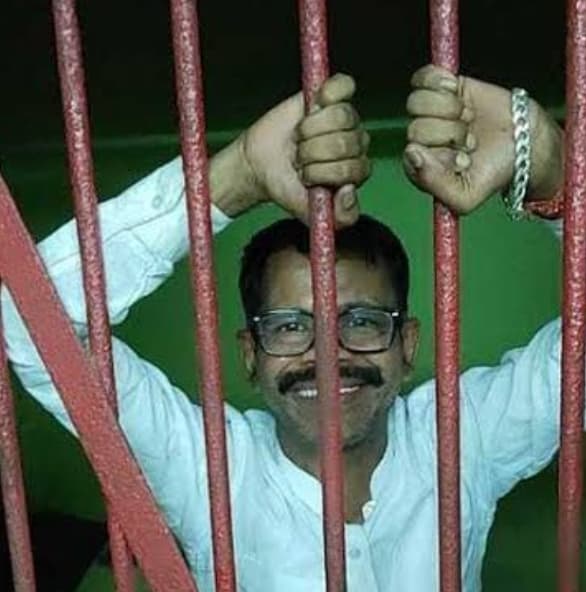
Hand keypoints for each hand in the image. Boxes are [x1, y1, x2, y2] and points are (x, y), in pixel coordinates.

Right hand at [235, 74, 369, 225]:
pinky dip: (328, 94)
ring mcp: (346, 118)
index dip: (322, 173)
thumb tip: (350, 190)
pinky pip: (345, 85)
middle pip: (345, 143)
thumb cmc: (288, 188)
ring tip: (299, 138)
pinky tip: (315, 104)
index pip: (350, 170)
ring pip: (342, 116)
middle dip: (313, 153)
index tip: (304, 177)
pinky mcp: (332, 95)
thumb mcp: (312, 214)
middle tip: (298, 158)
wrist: (261, 166)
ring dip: (311, 129)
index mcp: (356, 172)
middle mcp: (356, 144)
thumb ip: (341, 217)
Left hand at [403, 65, 562, 214]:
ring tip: (468, 119)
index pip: (412, 155)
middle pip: (416, 128)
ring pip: (417, 102)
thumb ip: (434, 184)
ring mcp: (428, 113)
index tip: (463, 159)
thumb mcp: (465, 197)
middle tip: (471, 140)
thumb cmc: (494, 172)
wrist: (526, 144)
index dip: (441, 154)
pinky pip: (422, 77)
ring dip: (449, 109)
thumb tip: (412, 153)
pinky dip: (440, 82)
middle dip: (451, 134)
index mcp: (420, 168)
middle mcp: (420, 141)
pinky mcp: (440, 88)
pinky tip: (457, 91)